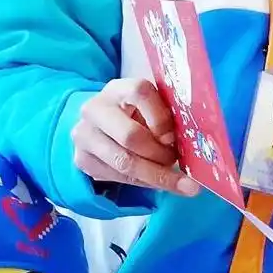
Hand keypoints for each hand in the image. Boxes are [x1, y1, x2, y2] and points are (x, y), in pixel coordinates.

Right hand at [71, 78, 199, 194]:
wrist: (98, 124)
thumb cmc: (135, 113)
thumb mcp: (150, 106)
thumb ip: (165, 116)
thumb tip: (190, 144)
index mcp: (118, 89)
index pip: (140, 93)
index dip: (161, 118)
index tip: (174, 137)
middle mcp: (95, 109)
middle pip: (130, 136)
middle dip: (159, 155)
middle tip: (176, 161)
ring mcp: (85, 135)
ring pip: (124, 162)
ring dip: (155, 175)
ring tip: (176, 181)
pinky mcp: (82, 160)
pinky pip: (118, 177)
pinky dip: (144, 183)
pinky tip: (158, 182)